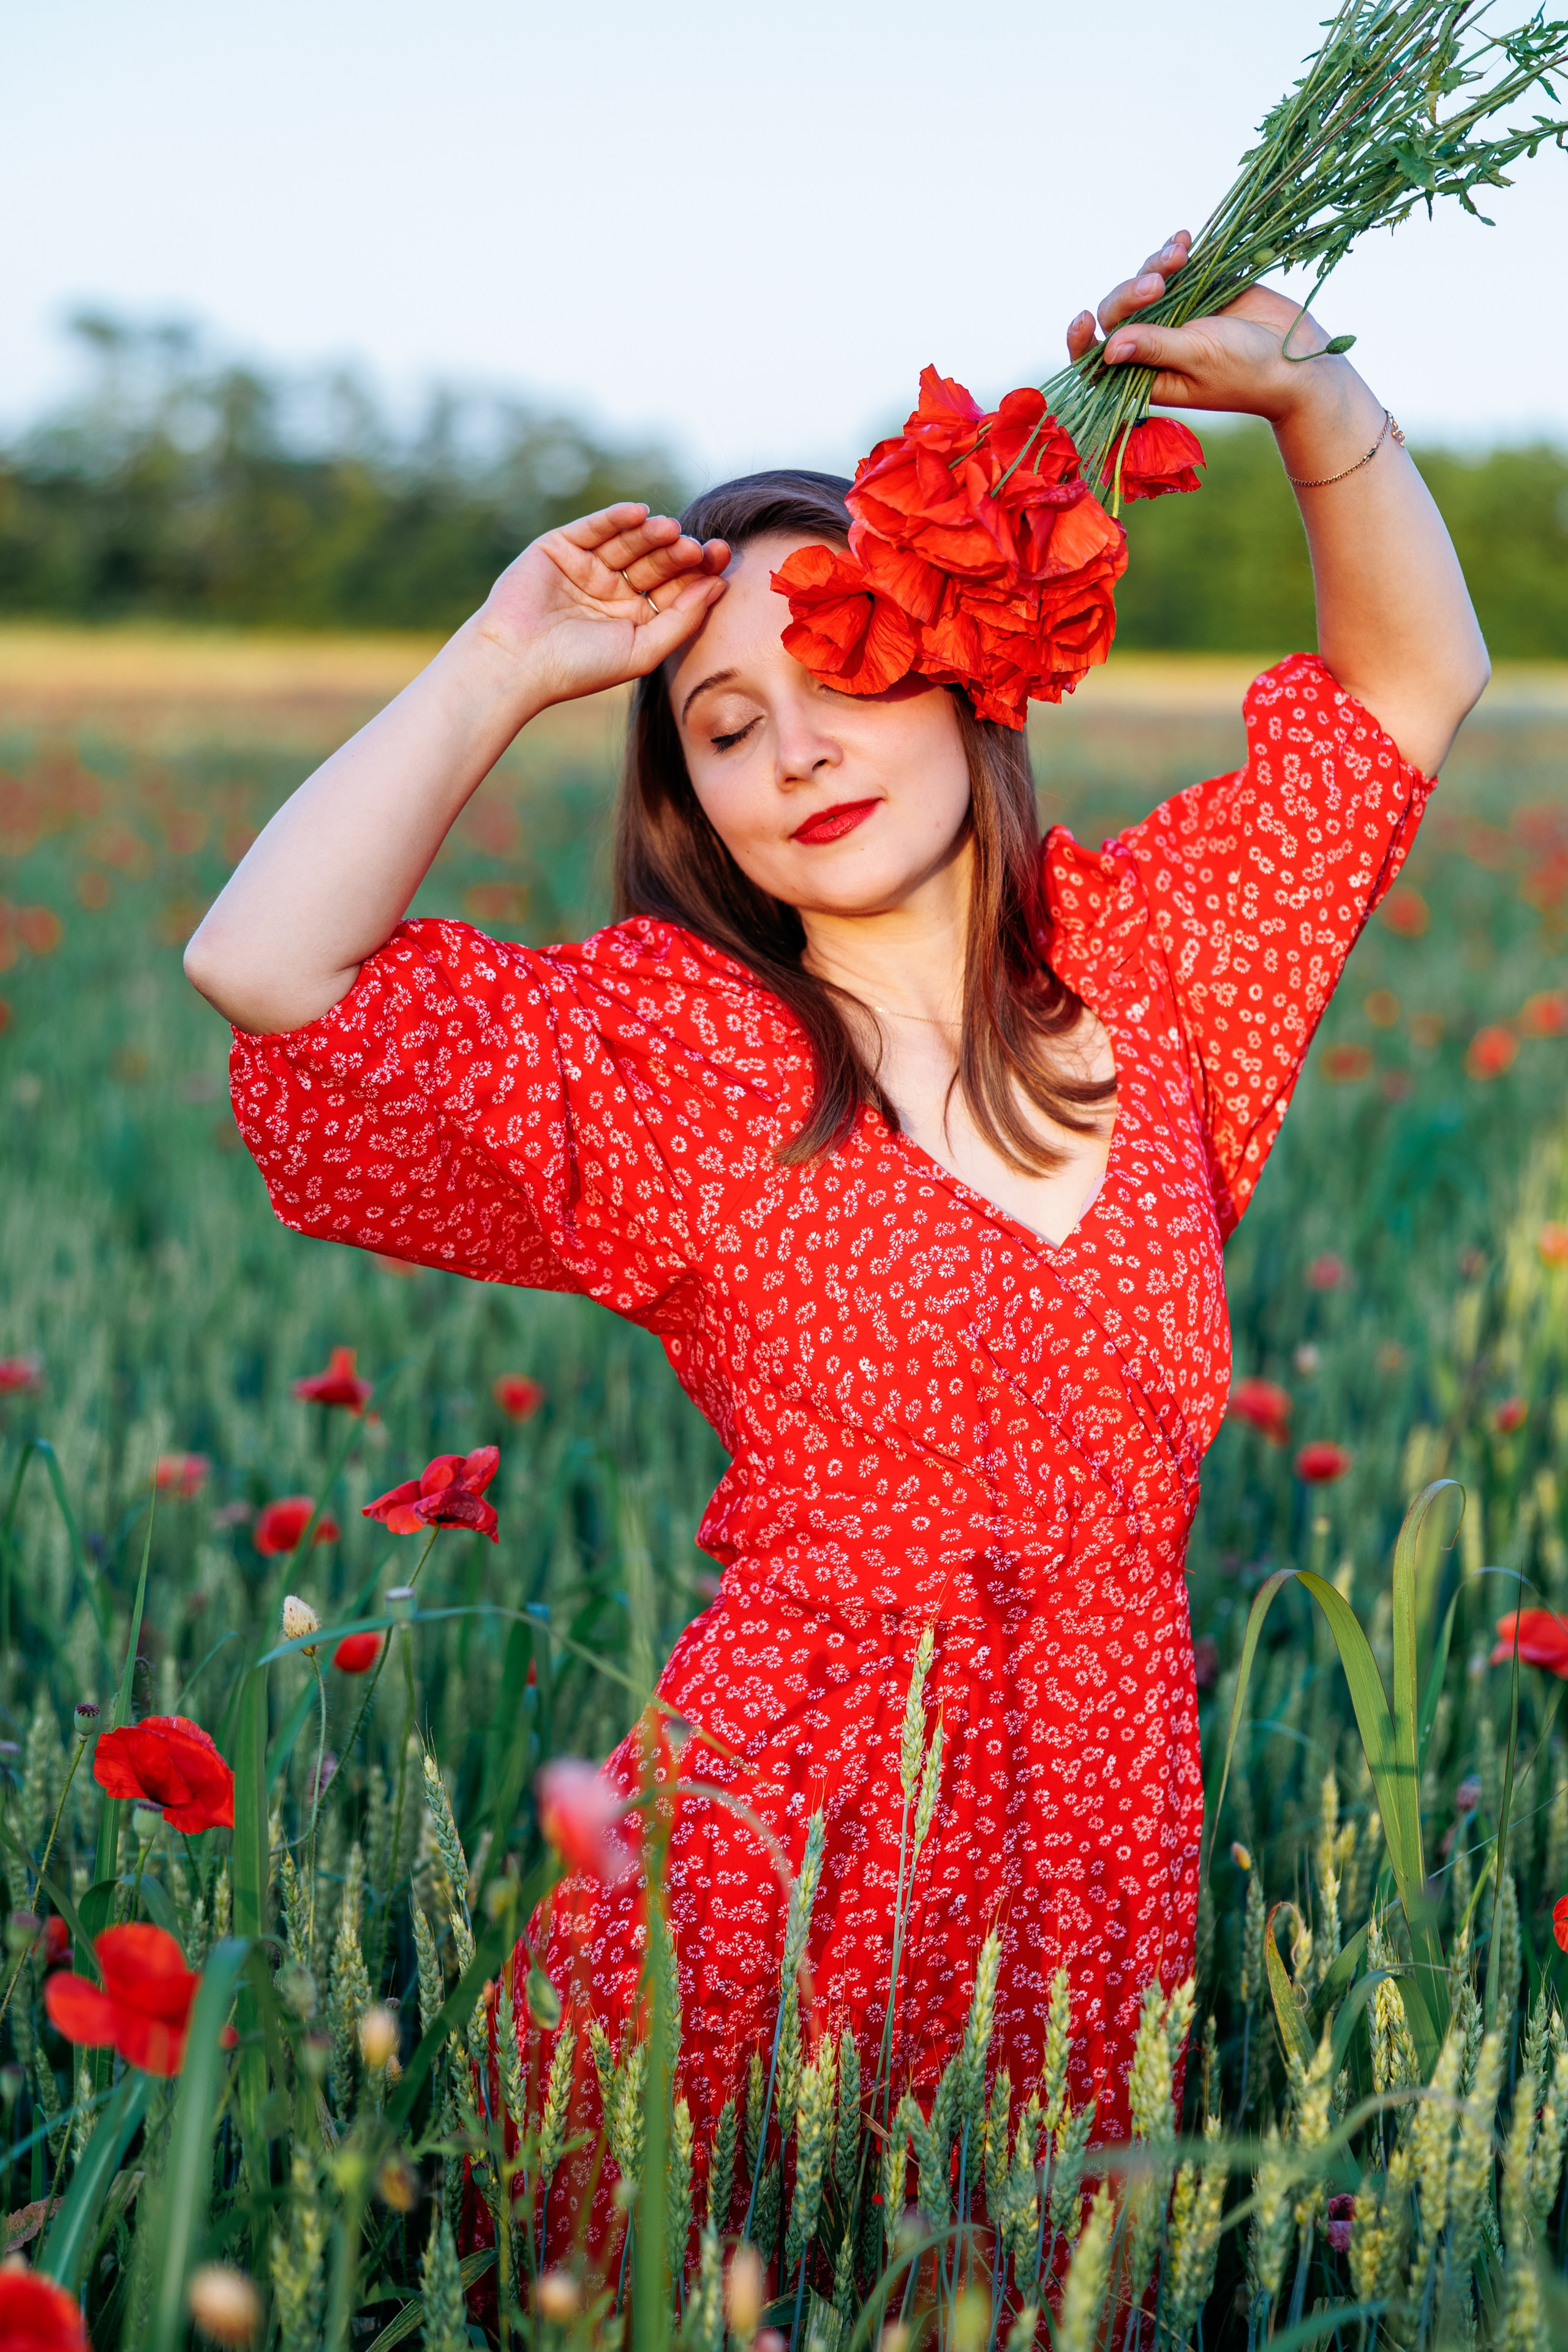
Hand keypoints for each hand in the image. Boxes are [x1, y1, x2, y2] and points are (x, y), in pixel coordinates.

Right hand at [478, 504, 729, 709]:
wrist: (518, 663)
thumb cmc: (579, 668)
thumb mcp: (643, 650)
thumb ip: (682, 620)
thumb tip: (719, 585)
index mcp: (634, 616)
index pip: (674, 587)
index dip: (698, 572)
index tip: (720, 559)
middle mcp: (613, 589)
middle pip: (656, 562)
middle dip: (677, 552)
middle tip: (696, 547)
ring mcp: (586, 566)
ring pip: (627, 542)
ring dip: (651, 533)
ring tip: (670, 529)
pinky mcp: (559, 547)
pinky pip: (593, 527)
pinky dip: (615, 518)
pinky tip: (638, 513)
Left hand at [1066, 231, 1340, 426]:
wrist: (1298, 357)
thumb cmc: (1248, 372)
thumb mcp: (1199, 358)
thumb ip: (1155, 347)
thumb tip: (1108, 348)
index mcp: (1146, 375)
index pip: (1098, 362)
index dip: (1082, 342)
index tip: (1082, 317)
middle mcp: (1154, 345)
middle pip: (1118, 313)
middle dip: (1130, 293)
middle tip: (1159, 283)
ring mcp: (1176, 315)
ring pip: (1144, 284)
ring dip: (1155, 264)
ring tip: (1181, 254)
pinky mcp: (1199, 290)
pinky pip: (1175, 268)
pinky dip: (1173, 251)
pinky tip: (1182, 240)